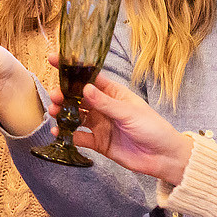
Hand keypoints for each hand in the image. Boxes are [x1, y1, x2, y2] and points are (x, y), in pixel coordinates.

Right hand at [63, 72, 193, 185]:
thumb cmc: (152, 127)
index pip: (89, 78)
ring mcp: (100, 124)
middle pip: (77, 97)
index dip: (71, 69)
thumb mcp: (129, 112)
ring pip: (75, 116)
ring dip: (62, 113)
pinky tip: (60, 133)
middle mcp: (104, 107)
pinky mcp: (98, 142)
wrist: (162, 157)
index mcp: (113, 93)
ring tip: (54, 114)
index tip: (54, 59)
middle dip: (63, 95)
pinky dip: (68, 135)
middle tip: (55, 97)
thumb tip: (85, 88)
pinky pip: (79, 137)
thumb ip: (105, 103)